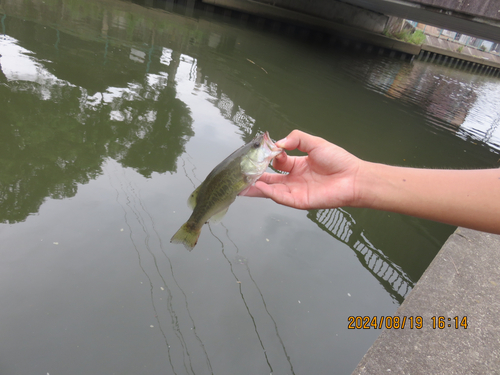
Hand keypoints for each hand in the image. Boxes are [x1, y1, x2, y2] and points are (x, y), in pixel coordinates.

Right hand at [243, 130, 362, 209]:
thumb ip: (296, 139)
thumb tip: (278, 143)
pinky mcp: (299, 201)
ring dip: (257, 186)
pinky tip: (259, 186)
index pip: (278, 163)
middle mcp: (295, 180)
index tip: (267, 150)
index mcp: (298, 166)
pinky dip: (269, 192)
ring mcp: (296, 191)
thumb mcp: (315, 143)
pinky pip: (280, 197)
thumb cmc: (338, 160)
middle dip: (256, 176)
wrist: (354, 178)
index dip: (271, 157)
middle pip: (270, 179)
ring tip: (242, 182)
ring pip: (271, 190)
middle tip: (242, 172)